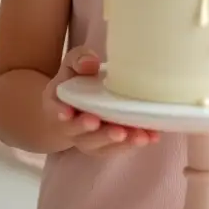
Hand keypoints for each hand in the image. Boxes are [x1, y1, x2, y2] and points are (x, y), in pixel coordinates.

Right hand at [43, 46, 159, 154]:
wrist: (73, 104)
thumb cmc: (74, 80)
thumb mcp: (72, 65)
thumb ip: (79, 60)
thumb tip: (91, 62)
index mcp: (58, 106)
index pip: (58, 113)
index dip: (62, 114)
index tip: (68, 114)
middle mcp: (70, 128)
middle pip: (83, 136)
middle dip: (101, 135)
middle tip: (117, 131)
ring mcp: (88, 140)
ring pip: (102, 146)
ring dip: (121, 143)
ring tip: (140, 136)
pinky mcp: (105, 145)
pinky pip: (117, 148)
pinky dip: (133, 144)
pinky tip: (150, 137)